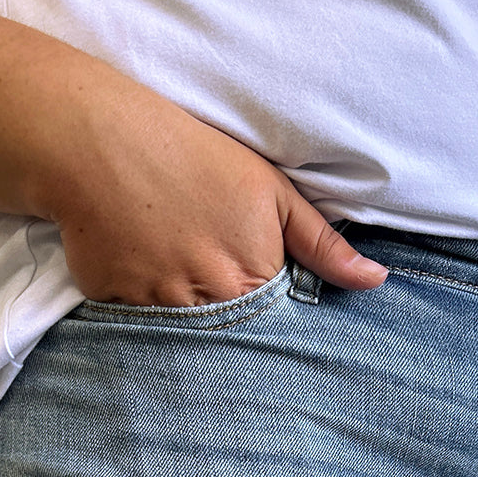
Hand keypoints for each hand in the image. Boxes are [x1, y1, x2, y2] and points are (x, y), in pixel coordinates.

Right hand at [42, 77, 388, 306]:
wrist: (101, 143)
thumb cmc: (193, 157)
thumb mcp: (271, 192)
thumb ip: (323, 245)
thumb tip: (376, 282)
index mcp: (255, 278)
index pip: (274, 322)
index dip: (266, 308)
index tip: (251, 289)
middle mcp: (212, 302)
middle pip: (231, 333)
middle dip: (225, 314)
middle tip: (205, 270)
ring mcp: (162, 307)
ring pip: (185, 331)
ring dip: (183, 310)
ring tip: (170, 264)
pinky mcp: (117, 306)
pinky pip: (136, 323)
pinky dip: (140, 301)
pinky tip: (137, 263)